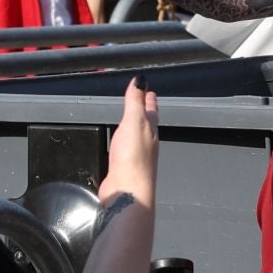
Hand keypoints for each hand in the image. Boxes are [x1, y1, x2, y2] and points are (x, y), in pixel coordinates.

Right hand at [98, 78, 159, 211]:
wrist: (127, 191)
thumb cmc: (133, 159)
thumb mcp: (134, 122)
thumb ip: (135, 102)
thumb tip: (140, 80)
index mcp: (150, 129)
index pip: (151, 109)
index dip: (149, 98)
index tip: (149, 89)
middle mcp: (147, 142)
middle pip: (147, 121)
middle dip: (145, 110)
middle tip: (144, 99)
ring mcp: (136, 155)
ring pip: (138, 135)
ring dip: (135, 124)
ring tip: (131, 118)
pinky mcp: (124, 166)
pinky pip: (126, 148)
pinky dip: (124, 140)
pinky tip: (121, 143)